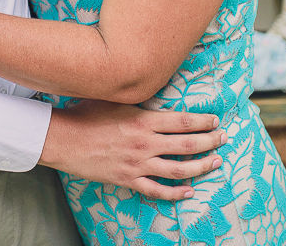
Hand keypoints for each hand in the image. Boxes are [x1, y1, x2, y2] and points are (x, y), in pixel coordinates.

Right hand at [40, 99, 226, 201]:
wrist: (63, 139)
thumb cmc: (85, 114)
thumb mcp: (114, 99)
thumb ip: (138, 99)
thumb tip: (155, 92)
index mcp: (143, 120)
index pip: (182, 121)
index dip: (203, 122)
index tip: (215, 121)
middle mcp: (145, 143)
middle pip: (187, 145)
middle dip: (209, 142)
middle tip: (223, 139)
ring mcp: (137, 163)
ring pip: (178, 170)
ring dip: (201, 167)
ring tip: (215, 162)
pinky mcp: (127, 179)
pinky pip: (157, 190)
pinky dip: (175, 193)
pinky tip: (189, 192)